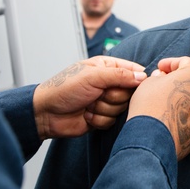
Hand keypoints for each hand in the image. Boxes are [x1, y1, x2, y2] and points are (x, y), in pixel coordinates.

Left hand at [33, 56, 147, 139]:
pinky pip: (112, 121)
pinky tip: (86, 115)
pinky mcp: (102, 116)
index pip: (134, 71)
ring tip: (88, 104)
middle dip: (112, 97)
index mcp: (107, 67)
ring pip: (121, 108)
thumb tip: (143, 77)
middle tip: (97, 94)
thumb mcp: (93, 76)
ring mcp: (105, 100)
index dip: (137, 79)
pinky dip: (98, 119)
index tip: (133, 85)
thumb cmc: (64, 88)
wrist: (46, 113)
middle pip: (129, 93)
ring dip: (103, 108)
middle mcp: (108, 83)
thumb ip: (119, 75)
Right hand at [128, 57, 189, 160]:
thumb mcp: (149, 82)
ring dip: (184, 97)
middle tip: (163, 82)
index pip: (185, 62)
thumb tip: (163, 77)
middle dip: (179, 79)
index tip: (160, 67)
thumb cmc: (150, 106)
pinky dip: (186, 113)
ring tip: (167, 101)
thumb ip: (160, 76)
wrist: (153, 141)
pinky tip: (173, 116)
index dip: (171, 63)